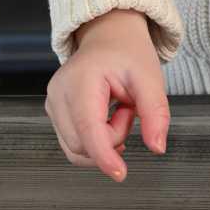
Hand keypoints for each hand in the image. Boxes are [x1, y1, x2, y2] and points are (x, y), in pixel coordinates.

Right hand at [45, 8, 168, 181]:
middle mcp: (58, 93)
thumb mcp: (151, 78)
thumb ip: (156, 113)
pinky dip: (96, 138)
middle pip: (83, 144)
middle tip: (129, 110)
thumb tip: (157, 147)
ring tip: (118, 110)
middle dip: (113, 138)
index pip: (88, 129)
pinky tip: (106, 117)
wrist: (108, 35)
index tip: (120, 174)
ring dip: (105, 139)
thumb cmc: (127, 53)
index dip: (103, 156)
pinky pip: (74, 143)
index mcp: (81, 80)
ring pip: (77, 149)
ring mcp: (52, 104)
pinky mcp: (54, 113)